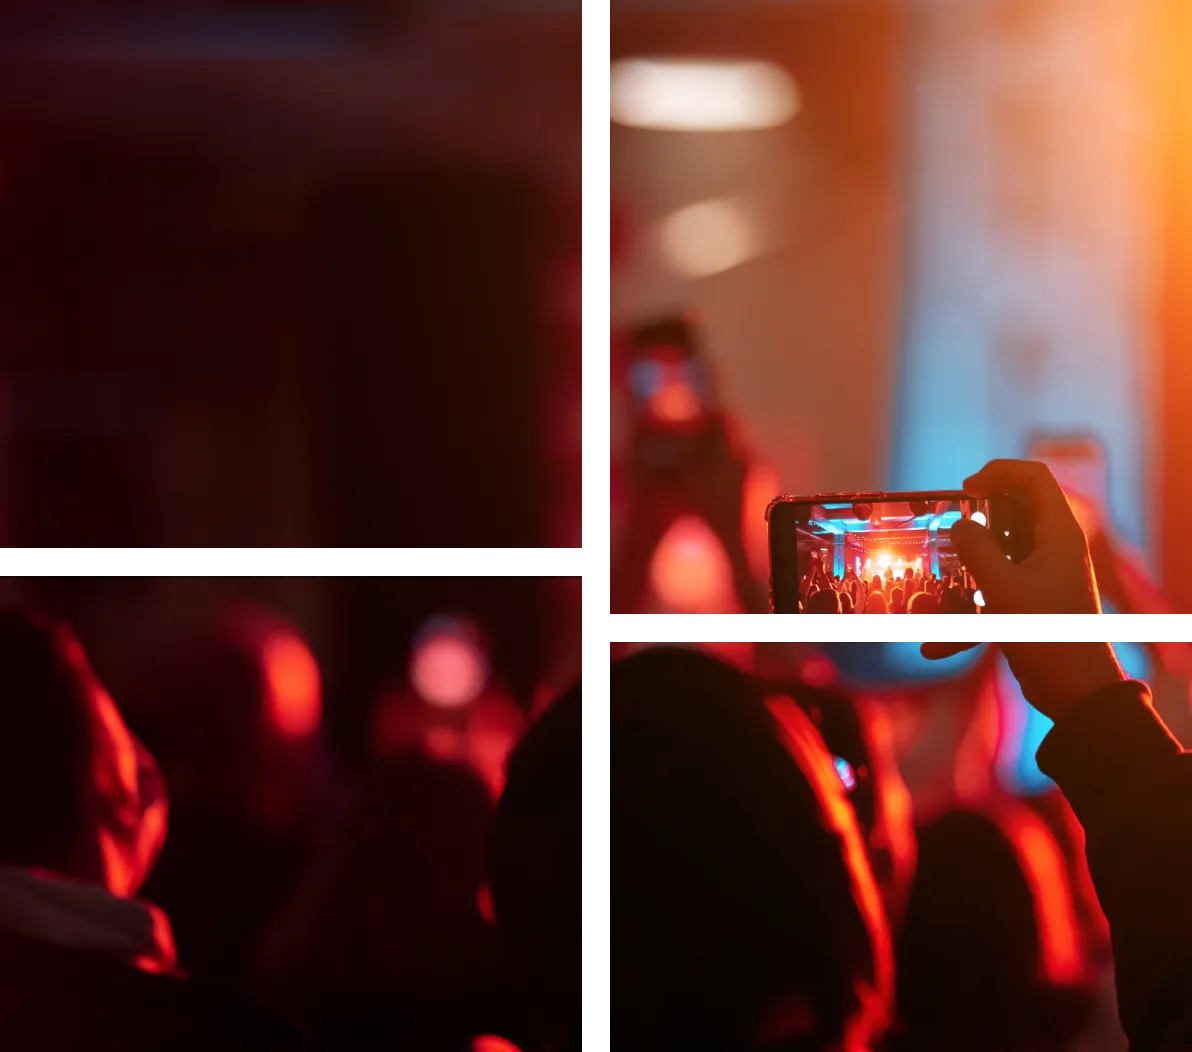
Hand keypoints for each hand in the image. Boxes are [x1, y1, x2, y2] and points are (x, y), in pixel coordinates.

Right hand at [920, 460, 1125, 720]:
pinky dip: (966, 619)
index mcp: (1058, 534)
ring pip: (996, 558)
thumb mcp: (1003, 586)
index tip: (966, 489)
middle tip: (945, 528)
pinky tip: (935, 646)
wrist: (1075, 692)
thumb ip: (977, 549)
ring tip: (931, 587)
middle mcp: (1053, 549)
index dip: (999, 472)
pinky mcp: (1030, 604)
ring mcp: (1042, 577)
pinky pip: (992, 597)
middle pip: (1012, 514)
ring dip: (963, 572)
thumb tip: (959, 526)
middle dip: (973, 522)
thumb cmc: (1046, 633)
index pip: (1034, 478)